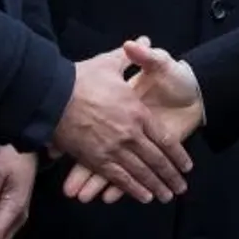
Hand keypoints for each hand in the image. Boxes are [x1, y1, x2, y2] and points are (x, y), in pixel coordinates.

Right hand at [52, 40, 194, 203]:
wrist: (52, 95)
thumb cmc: (82, 78)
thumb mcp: (110, 63)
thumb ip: (133, 56)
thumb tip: (145, 41)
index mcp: (137, 113)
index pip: (164, 139)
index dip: (177, 155)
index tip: (186, 167)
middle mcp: (130, 134)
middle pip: (156, 160)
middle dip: (170, 176)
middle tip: (180, 188)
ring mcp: (113, 149)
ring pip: (141, 173)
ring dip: (155, 186)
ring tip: (167, 196)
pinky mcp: (96, 160)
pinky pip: (118, 178)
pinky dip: (132, 189)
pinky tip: (143, 196)